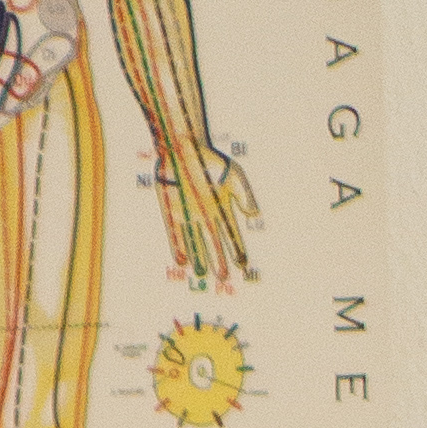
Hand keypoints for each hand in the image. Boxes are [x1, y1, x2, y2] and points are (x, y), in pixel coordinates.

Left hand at [166, 142, 258, 284]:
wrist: (184, 150)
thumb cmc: (211, 160)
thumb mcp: (233, 175)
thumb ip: (244, 194)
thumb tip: (254, 214)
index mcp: (222, 208)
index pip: (232, 233)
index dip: (237, 249)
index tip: (242, 264)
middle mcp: (206, 216)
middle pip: (214, 243)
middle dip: (219, 260)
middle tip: (224, 277)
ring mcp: (189, 216)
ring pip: (195, 242)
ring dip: (199, 258)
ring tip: (202, 273)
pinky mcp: (172, 213)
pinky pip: (176, 234)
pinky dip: (178, 247)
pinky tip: (181, 260)